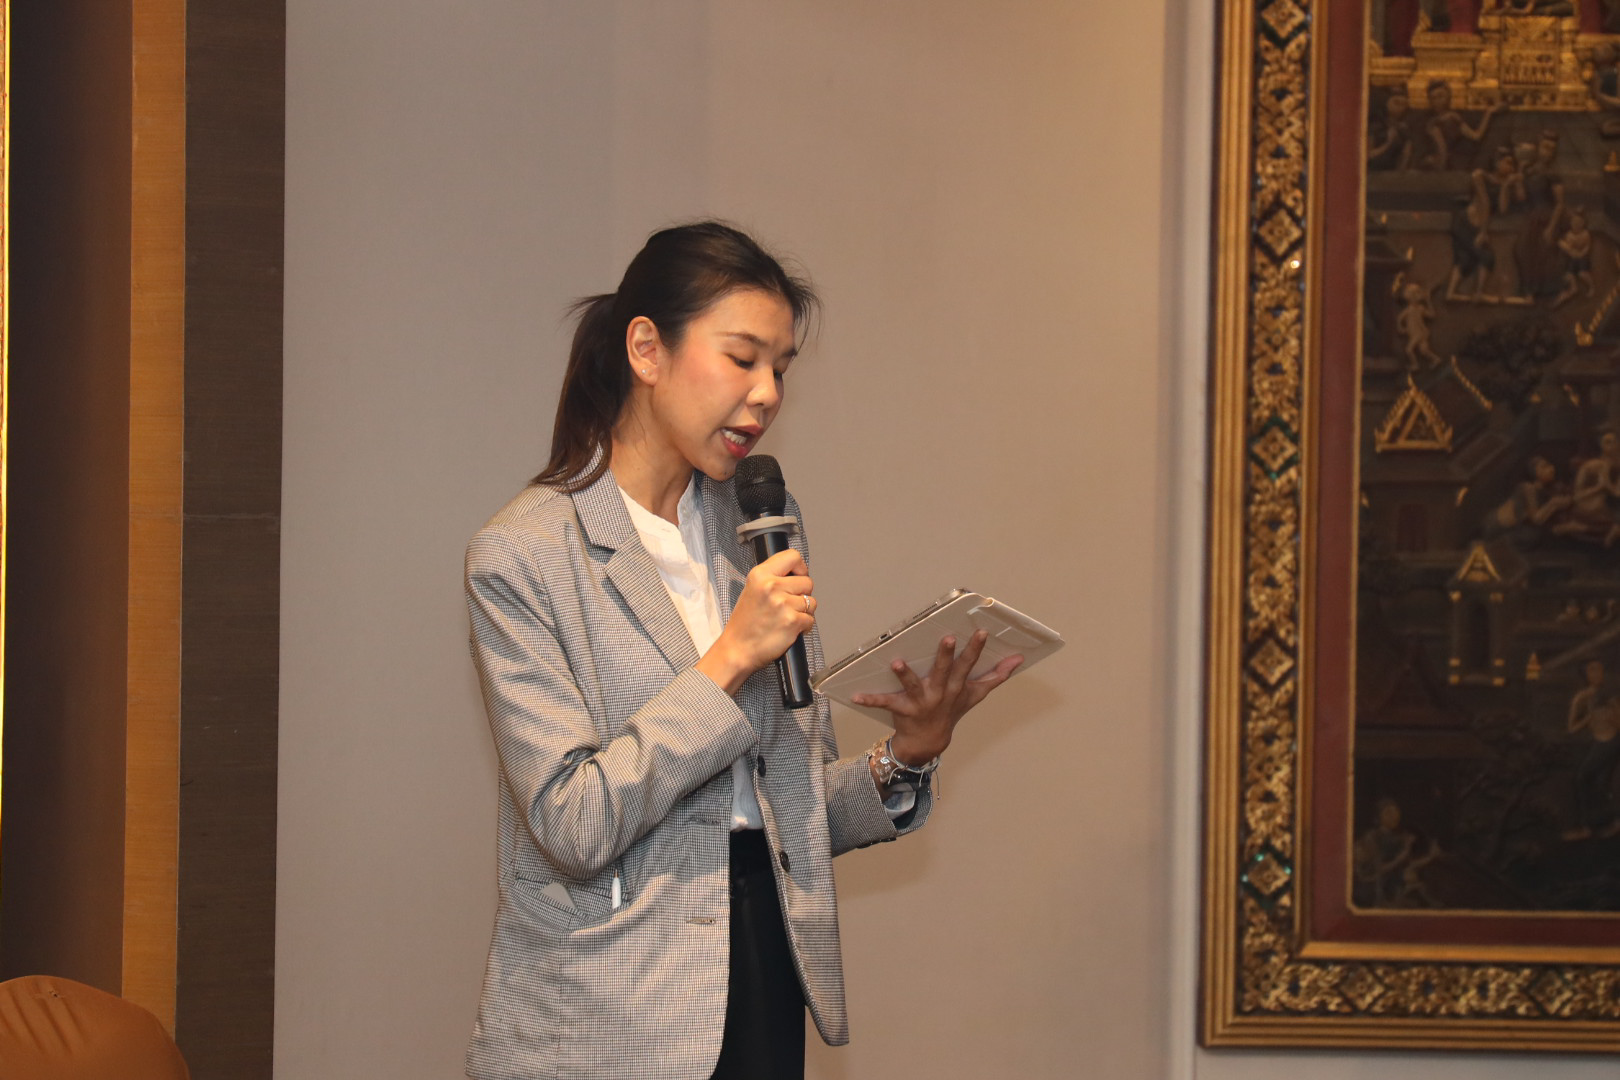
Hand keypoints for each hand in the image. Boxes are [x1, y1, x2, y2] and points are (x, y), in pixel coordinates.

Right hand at [696, 549, 813, 694]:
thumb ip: (772, 578)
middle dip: (802, 594)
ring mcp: (783, 604)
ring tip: (786, 618)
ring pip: (811, 602)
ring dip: (803, 612)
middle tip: (788, 605)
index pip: (793, 556)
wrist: (737, 650)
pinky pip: (810, 620)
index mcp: (760, 575)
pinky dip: (803, 627)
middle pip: (807, 581)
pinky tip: (788, 629)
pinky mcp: (792, 621)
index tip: (798, 576)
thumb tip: (797, 573)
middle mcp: (771, 586)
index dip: (800, 567)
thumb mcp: (752, 589)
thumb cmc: (744, 624)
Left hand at [851, 630, 1022, 764]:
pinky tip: (856, 695)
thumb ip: (997, 676)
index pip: (969, 665)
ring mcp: (921, 702)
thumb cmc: (952, 711)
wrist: (929, 741)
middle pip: (945, 672)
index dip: (976, 649)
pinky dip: (870, 700)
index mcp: (957, 687)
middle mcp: (941, 693)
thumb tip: (1019, 659)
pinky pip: (885, 703)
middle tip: (947, 637)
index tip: (981, 632)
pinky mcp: (902, 710)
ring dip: (905, 674)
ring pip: (913, 686)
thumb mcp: (975, 695)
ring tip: (896, 661)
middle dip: (946, 656)